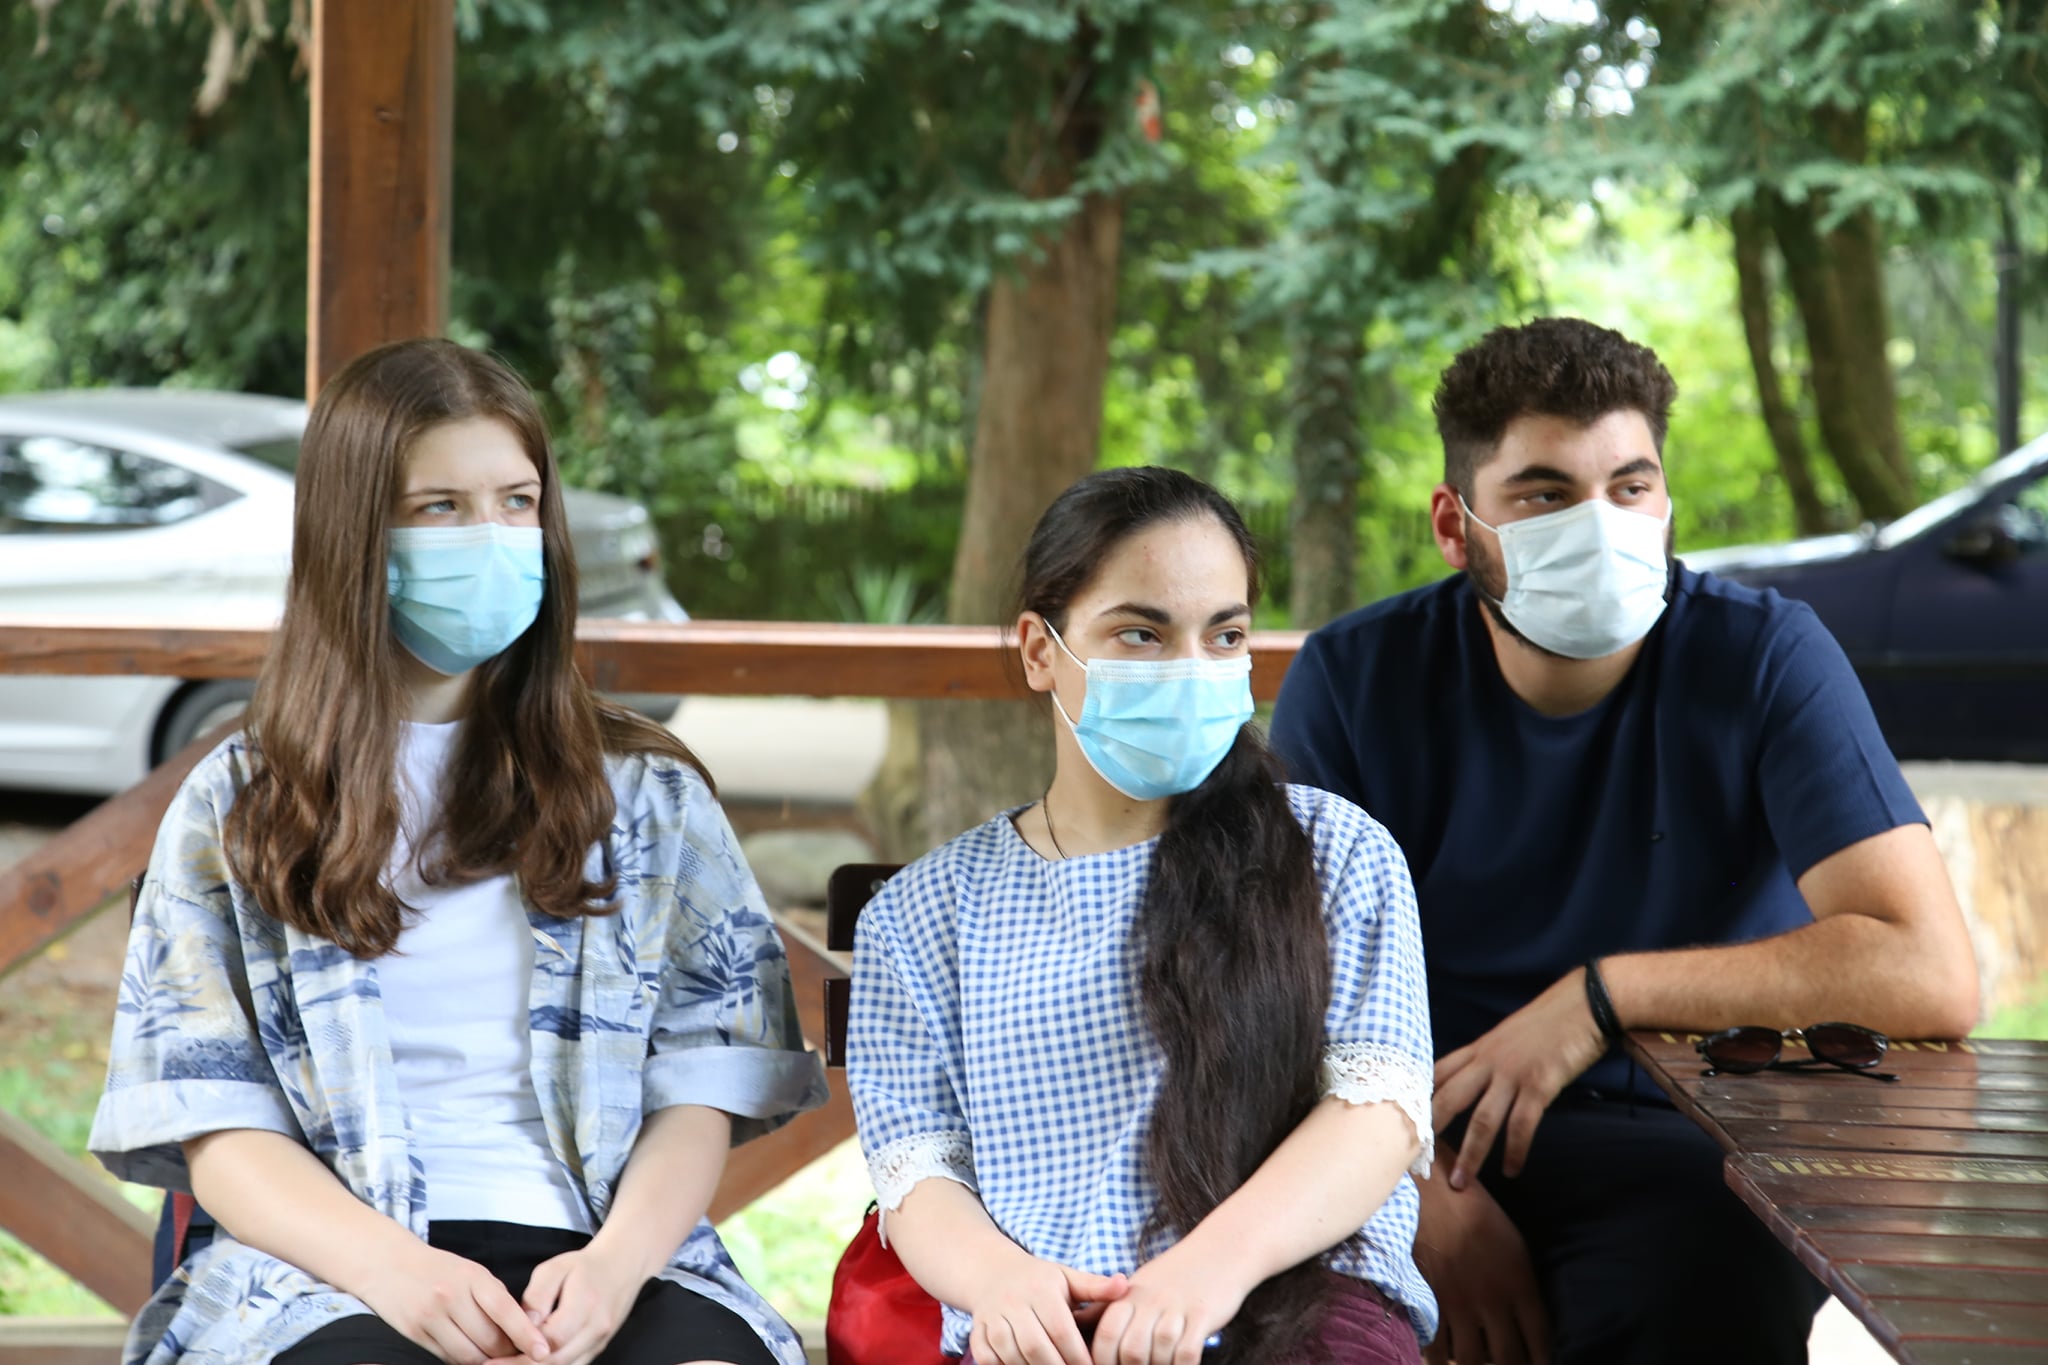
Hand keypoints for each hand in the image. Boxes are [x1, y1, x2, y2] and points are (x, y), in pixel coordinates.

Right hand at [353, 1240, 550, 1364]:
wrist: (387, 1263)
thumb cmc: (437, 1268)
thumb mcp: (470, 1272)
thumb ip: (494, 1297)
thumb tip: (522, 1329)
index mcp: (472, 1277)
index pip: (505, 1311)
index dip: (526, 1335)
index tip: (543, 1351)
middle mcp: (451, 1297)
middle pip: (489, 1340)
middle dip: (508, 1352)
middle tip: (520, 1355)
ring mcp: (431, 1317)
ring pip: (469, 1355)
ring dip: (487, 1361)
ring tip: (496, 1357)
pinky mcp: (415, 1334)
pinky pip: (447, 1358)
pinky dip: (463, 1360)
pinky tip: (469, 1354)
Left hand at [479, 1242, 647, 1364]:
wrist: (620, 1268)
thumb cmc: (583, 1267)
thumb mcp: (555, 1269)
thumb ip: (537, 1297)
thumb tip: (523, 1324)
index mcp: (585, 1305)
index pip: (551, 1339)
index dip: (521, 1352)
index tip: (492, 1359)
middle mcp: (596, 1329)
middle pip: (557, 1360)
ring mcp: (599, 1343)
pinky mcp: (596, 1350)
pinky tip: (527, 1364)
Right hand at [967, 1258, 1128, 1364]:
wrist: (993, 1273)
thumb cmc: (1039, 1281)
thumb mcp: (1067, 1278)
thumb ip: (1095, 1287)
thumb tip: (1124, 1285)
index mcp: (1040, 1288)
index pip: (1061, 1329)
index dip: (1077, 1355)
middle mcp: (1013, 1301)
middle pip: (1036, 1346)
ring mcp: (992, 1317)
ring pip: (1012, 1354)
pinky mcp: (977, 1331)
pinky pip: (988, 1358)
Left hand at [1088, 1241, 1244, 1364]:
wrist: (1218, 1250)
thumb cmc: (1172, 1276)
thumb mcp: (1136, 1287)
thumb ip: (1108, 1309)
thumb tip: (1077, 1326)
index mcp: (1128, 1295)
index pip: (1105, 1334)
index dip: (1102, 1360)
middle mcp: (1150, 1301)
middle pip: (1131, 1349)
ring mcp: (1177, 1306)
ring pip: (1160, 1351)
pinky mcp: (1203, 1314)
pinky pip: (1188, 1350)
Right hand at [1415, 1168, 1549, 1364]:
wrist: (1432, 1193)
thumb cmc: (1476, 1214)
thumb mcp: (1514, 1246)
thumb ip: (1522, 1286)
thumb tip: (1525, 1322)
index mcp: (1520, 1284)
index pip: (1541, 1342)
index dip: (1542, 1362)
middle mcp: (1493, 1301)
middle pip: (1509, 1360)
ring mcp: (1459, 1305)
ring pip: (1472, 1361)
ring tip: (1473, 1362)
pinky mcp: (1429, 1303)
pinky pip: (1437, 1349)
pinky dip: (1440, 1357)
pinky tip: (1443, 1355)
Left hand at [1432, 970, 1605, 1188]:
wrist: (1584, 1004)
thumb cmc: (1550, 1020)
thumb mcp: (1509, 1035)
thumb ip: (1491, 1057)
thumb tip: (1480, 1078)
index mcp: (1479, 1049)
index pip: (1438, 1074)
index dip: (1419, 1098)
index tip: (1403, 1121)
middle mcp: (1488, 1061)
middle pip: (1449, 1099)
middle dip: (1431, 1132)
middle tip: (1418, 1162)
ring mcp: (1512, 1074)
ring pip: (1482, 1120)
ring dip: (1470, 1155)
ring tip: (1460, 1183)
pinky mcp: (1539, 1084)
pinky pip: (1521, 1125)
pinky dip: (1515, 1150)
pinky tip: (1512, 1170)